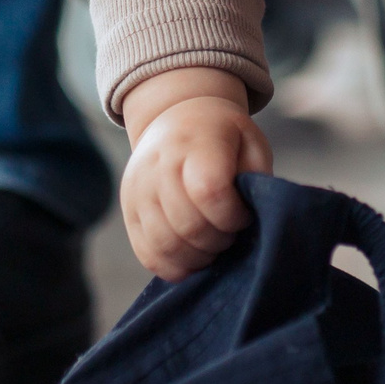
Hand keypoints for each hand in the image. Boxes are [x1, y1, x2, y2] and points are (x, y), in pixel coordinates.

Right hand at [120, 69, 275, 281]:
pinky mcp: (128, 212)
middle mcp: (159, 165)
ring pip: (166, 245)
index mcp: (196, 142)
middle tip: (230, 233)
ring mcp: (138, 190)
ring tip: (213, 245)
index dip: (233, 216)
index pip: (209, 193)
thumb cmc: (224, 138)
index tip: (243, 215)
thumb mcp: (251, 143)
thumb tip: (252, 220)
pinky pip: (148, 255)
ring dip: (198, 258)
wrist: (176, 117)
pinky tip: (194, 257)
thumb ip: (256, 180)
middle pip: (188, 225)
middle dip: (219, 241)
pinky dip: (175, 267)